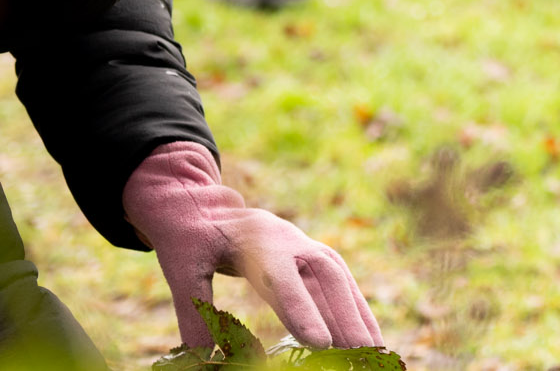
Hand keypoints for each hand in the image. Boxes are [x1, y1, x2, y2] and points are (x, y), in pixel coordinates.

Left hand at [124, 142, 381, 349]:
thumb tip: (207, 358)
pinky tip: (371, 338)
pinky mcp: (315, 258)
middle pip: (326, 281)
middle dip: (347, 318)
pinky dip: (358, 310)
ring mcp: (308, 248)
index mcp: (257, 244)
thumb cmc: (193, 238)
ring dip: (359, 317)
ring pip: (341, 282)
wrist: (205, 204)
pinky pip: (342, 285)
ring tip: (377, 353)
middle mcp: (291, 244)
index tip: (321, 343)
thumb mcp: (182, 270)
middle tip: (364, 353)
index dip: (303, 312)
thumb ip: (195, 312)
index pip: (284, 282)